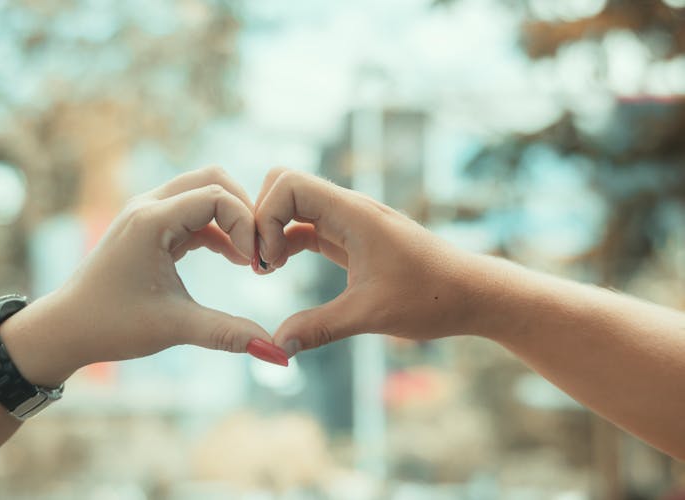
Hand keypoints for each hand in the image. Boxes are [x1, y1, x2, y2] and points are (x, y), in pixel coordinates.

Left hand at [4, 167, 279, 385]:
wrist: (65, 329)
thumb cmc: (111, 325)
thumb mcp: (175, 328)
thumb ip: (229, 334)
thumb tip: (278, 354)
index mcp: (151, 220)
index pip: (217, 197)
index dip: (247, 225)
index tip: (258, 264)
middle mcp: (149, 206)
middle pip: (213, 180)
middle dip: (244, 210)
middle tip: (260, 251)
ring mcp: (148, 213)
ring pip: (204, 191)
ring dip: (232, 219)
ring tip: (251, 259)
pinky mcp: (150, 226)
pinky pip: (194, 212)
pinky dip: (218, 228)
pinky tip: (234, 258)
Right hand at [254, 168, 485, 355]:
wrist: (474, 294)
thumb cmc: (432, 297)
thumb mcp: (370, 315)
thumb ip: (319, 328)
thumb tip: (275, 348)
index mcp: (353, 213)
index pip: (287, 184)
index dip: (265, 216)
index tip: (269, 262)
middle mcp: (349, 208)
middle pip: (285, 185)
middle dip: (262, 218)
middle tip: (260, 262)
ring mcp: (350, 221)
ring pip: (295, 206)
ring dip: (273, 232)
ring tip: (266, 270)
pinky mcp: (353, 238)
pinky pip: (308, 227)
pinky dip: (288, 242)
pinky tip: (282, 269)